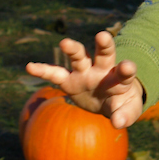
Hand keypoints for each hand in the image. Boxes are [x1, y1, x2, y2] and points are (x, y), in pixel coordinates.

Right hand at [24, 32, 144, 128]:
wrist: (107, 101)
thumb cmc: (121, 104)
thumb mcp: (128, 111)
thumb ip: (125, 115)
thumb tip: (117, 123)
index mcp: (121, 79)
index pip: (125, 73)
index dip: (127, 69)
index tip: (128, 66)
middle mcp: (102, 70)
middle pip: (104, 54)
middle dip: (104, 45)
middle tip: (103, 36)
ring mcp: (84, 73)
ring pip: (79, 57)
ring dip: (73, 49)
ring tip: (65, 43)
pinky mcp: (69, 80)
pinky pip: (55, 74)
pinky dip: (43, 70)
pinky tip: (30, 66)